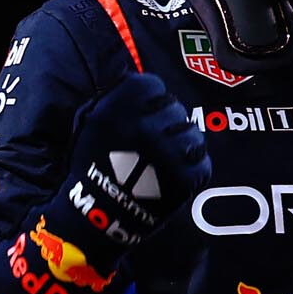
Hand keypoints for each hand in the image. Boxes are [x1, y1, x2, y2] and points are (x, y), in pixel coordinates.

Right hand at [48, 72, 210, 254]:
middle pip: (174, 107)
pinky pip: (201, 160)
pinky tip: (170, 175)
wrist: (98, 213)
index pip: (153, 85)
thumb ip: (116, 97)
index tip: (141, 116)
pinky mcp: (189, 174)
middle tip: (151, 142)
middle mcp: (150, 123)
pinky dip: (190, 167)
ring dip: (180, 144)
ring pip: (192, 133)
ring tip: (161, 160)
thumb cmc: (92, 164)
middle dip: (165, 121)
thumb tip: (138, 80)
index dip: (148, 101)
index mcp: (123, 105)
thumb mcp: (91, 120)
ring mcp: (172, 149)